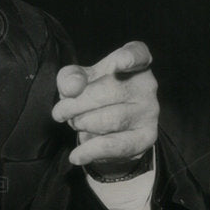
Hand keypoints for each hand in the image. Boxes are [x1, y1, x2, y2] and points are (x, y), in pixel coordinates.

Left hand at [51, 41, 158, 167]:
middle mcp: (147, 85)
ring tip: (75, 123)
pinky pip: (115, 145)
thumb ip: (70, 78)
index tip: (121, 61)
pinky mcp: (146, 137)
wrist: (108, 128)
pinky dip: (91, 151)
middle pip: (108, 91)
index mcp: (133, 63)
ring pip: (109, 119)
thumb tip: (72, 88)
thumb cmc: (93, 93)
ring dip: (82, 124)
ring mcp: (149, 111)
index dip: (130, 57)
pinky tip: (76, 155)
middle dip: (75, 104)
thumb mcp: (76, 80)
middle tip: (60, 112)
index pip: (137, 54)